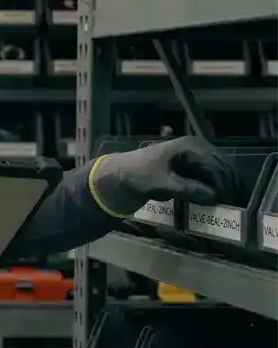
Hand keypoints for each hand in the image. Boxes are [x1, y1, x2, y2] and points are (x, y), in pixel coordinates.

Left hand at [92, 136, 237, 216]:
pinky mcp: (185, 164)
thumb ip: (188, 189)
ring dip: (218, 183)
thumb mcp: (163, 184)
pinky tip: (209, 196)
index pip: (217, 164)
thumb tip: (213, 197)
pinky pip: (204, 173)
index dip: (224, 183)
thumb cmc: (140, 175)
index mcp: (189, 146)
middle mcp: (193, 146)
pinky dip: (208, 183)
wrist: (119, 174)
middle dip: (225, 183)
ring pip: (213, 169)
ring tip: (221, 201)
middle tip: (228, 202)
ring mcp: (190, 154)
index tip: (226, 200)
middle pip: (219, 165)